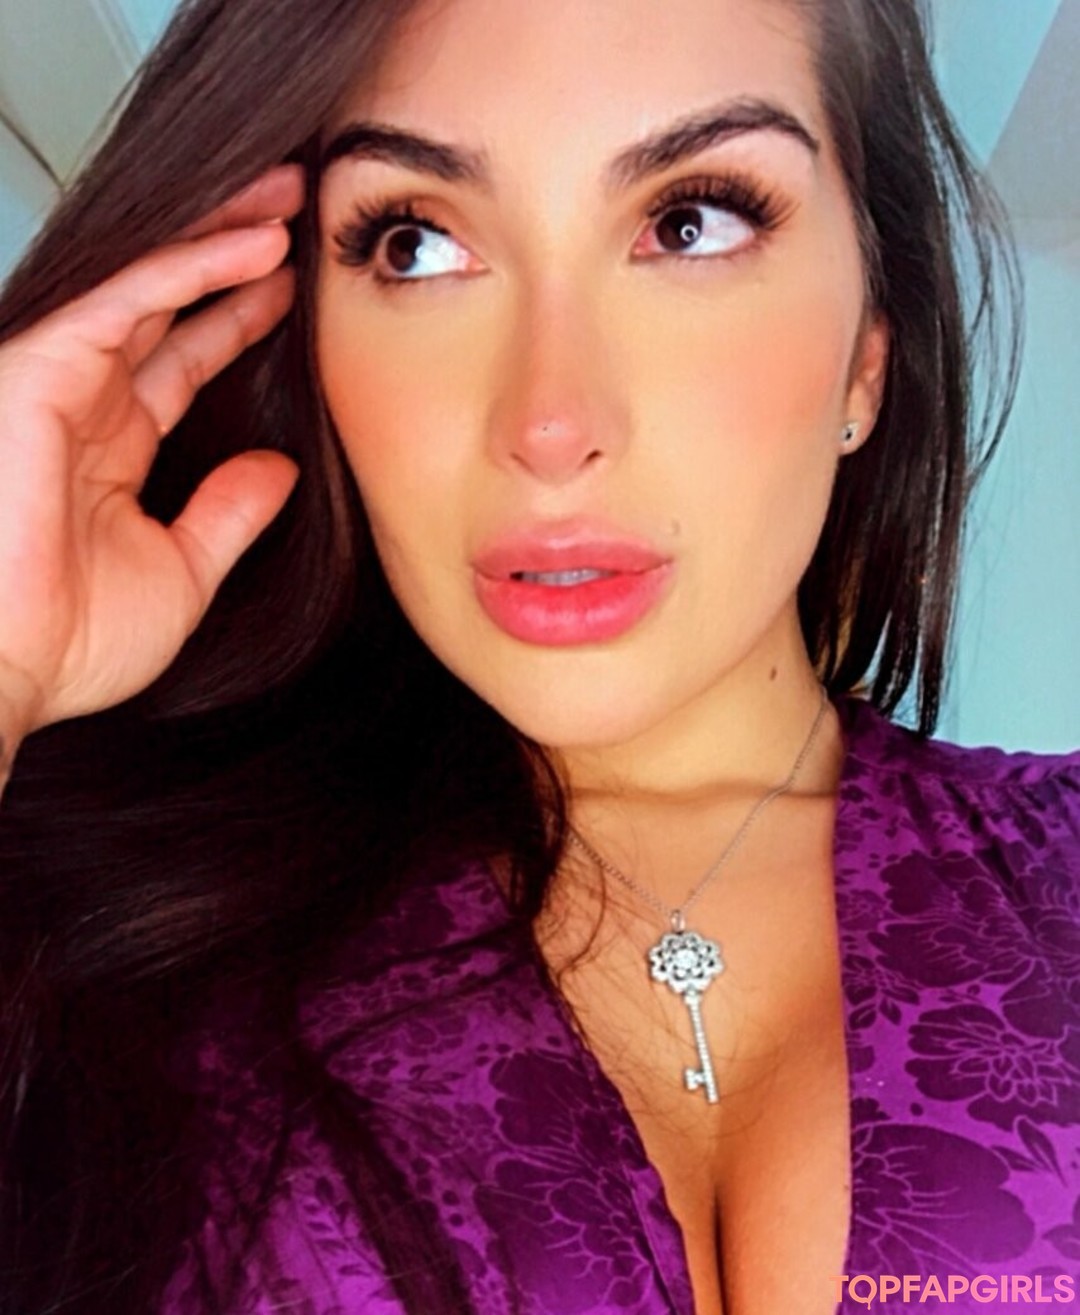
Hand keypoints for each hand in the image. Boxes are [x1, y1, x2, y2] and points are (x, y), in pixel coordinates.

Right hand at [0, 164, 304, 746]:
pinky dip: (195, 266)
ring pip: (152, 284)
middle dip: (230, 259)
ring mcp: (61, 380)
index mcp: (109, 450)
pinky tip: (256, 245)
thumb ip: (227, 515)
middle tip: (296, 215)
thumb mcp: (181, 575)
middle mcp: (84, 405)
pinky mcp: (44, 366)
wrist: (5, 668)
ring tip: (287, 200)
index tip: (290, 294)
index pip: (181, 364)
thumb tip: (279, 470)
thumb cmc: (69, 641)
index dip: (235, 323)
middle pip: (167, 307)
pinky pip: (131, 298)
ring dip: (222, 239)